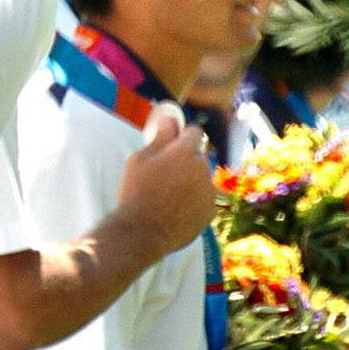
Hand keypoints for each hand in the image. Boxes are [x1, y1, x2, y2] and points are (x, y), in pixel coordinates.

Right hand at [115, 114, 217, 256]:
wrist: (145, 230)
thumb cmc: (137, 190)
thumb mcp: (140, 159)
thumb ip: (160, 138)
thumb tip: (170, 118)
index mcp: (185, 152)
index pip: (194, 132)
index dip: (182, 135)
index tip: (170, 143)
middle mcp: (203, 169)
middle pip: (198, 157)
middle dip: (186, 160)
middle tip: (164, 173)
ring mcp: (209, 192)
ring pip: (201, 179)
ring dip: (191, 181)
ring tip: (168, 195)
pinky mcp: (211, 212)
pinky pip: (203, 199)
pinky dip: (194, 201)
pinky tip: (175, 209)